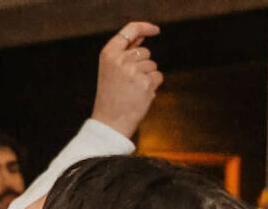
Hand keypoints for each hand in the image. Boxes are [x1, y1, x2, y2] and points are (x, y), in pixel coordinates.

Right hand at [91, 21, 161, 139]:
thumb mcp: (111, 69)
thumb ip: (126, 51)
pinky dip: (153, 86)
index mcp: (109, 54)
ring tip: (132, 90)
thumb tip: (143, 35)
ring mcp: (133, 71)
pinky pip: (158, 77)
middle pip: (145, 52)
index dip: (145, 27)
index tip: (155, 31)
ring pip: (152, 65)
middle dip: (142, 64)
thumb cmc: (111, 96)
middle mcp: (120, 60)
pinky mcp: (145, 83)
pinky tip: (139, 96)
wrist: (109, 123)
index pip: (131, 30)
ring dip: (147, 77)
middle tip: (127, 82)